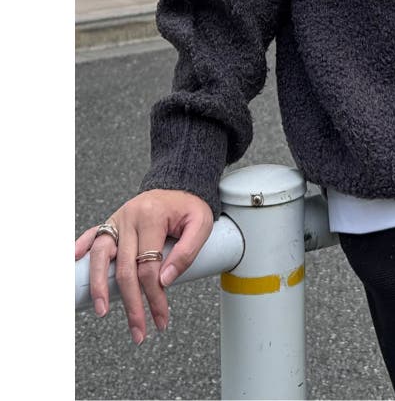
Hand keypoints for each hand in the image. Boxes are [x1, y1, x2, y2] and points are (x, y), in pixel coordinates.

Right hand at [74, 189, 213, 343]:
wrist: (180, 185)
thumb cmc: (190, 206)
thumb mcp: (201, 224)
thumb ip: (187, 251)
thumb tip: (164, 281)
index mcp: (152, 217)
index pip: (149, 266)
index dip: (154, 295)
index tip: (161, 318)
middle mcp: (130, 218)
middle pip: (125, 268)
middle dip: (131, 304)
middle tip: (139, 331)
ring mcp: (117, 219)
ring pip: (101, 256)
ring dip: (100, 286)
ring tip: (102, 311)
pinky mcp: (111, 222)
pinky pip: (92, 235)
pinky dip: (80, 248)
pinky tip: (72, 263)